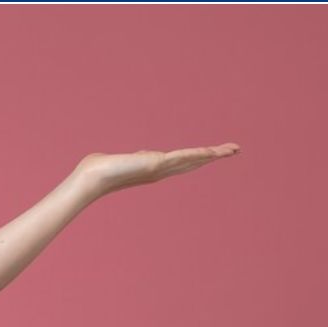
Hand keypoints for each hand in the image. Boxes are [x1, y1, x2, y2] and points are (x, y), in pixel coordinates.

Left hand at [75, 142, 240, 197]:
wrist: (92, 177)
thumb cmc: (100, 170)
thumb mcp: (122, 161)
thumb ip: (133, 158)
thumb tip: (138, 156)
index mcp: (155, 169)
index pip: (183, 162)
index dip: (200, 158)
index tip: (215, 153)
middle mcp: (161, 170)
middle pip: (194, 161)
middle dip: (214, 156)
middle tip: (235, 149)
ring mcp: (160, 168)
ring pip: (193, 159)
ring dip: (213, 154)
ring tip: (232, 149)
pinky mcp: (155, 164)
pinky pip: (181, 157)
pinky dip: (196, 154)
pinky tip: (211, 151)